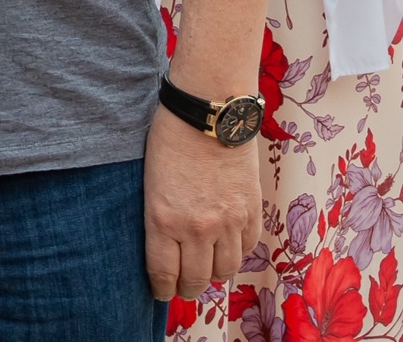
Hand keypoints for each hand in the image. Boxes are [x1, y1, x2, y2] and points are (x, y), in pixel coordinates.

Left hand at [144, 104, 259, 301]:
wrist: (210, 110)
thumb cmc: (170, 137)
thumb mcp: (150, 181)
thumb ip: (159, 218)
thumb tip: (166, 247)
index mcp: (162, 219)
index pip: (163, 274)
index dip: (162, 289)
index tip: (162, 292)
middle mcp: (196, 227)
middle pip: (195, 279)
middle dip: (187, 287)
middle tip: (184, 285)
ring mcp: (228, 221)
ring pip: (225, 270)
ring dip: (214, 273)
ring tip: (206, 268)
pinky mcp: (251, 210)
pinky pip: (247, 247)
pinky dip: (237, 251)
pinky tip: (227, 244)